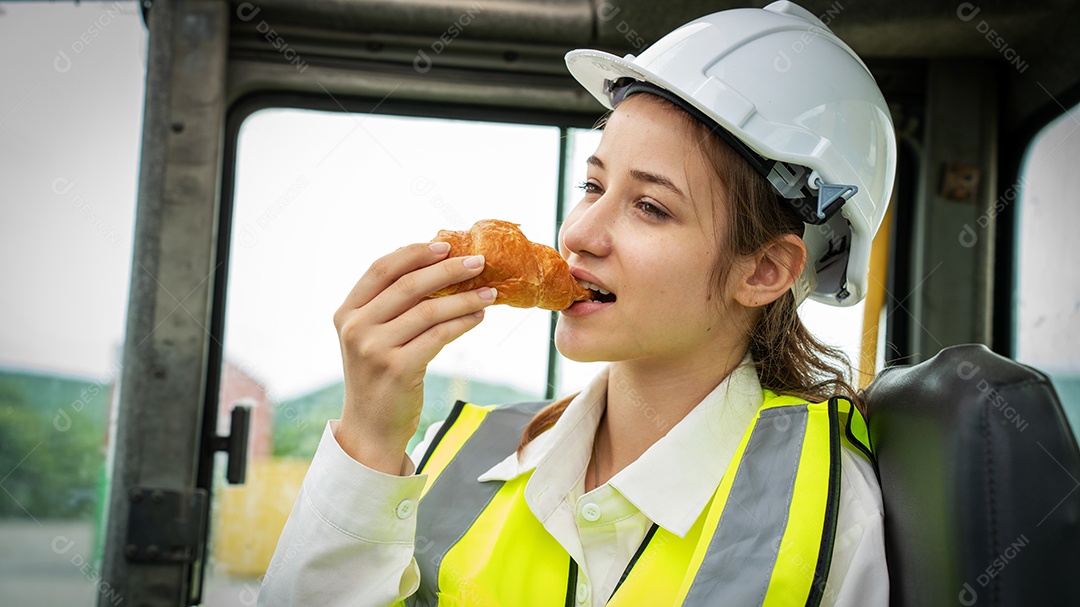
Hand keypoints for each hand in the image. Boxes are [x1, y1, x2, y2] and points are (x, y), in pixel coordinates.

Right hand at [332, 241, 495, 473]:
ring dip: (465, 297)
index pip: (381, 268)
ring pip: (430, 309)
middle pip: (409, 284)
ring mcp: (375, 348)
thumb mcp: (372, 337)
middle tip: (478, 262)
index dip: (414, 252)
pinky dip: (463, 322)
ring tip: (489, 292)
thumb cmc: (378, 378)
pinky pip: (440, 335)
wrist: (370, 429)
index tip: (444, 245)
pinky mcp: (398, 368)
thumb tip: (434, 266)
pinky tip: (479, 316)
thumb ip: (391, 306)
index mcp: (347, 312)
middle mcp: (356, 327)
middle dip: (448, 269)